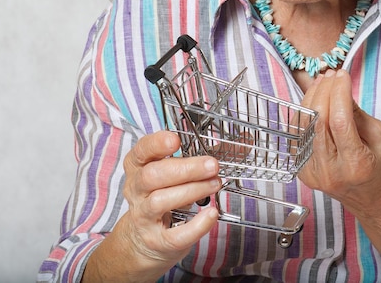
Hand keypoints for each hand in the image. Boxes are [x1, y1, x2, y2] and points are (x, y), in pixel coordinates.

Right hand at [122, 131, 220, 265]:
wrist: (143, 241)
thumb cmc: (163, 195)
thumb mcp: (173, 173)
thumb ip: (204, 156)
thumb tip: (243, 142)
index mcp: (139, 167)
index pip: (141, 151)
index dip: (156, 144)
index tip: (176, 140)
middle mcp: (137, 191)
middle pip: (152, 176)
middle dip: (185, 169)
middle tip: (212, 166)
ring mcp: (144, 217)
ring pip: (160, 201)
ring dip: (192, 191)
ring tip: (215, 184)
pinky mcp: (156, 241)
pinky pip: (173, 235)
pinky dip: (195, 226)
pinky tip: (211, 214)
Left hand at [298, 69, 380, 220]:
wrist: (376, 204)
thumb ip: (358, 114)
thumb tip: (340, 89)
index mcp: (356, 165)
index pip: (340, 120)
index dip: (339, 92)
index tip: (343, 75)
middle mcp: (331, 171)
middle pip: (319, 120)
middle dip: (324, 91)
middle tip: (332, 75)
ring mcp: (314, 173)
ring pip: (305, 125)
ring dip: (312, 98)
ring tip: (322, 81)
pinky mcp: (304, 172)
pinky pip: (300, 135)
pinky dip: (305, 114)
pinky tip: (313, 99)